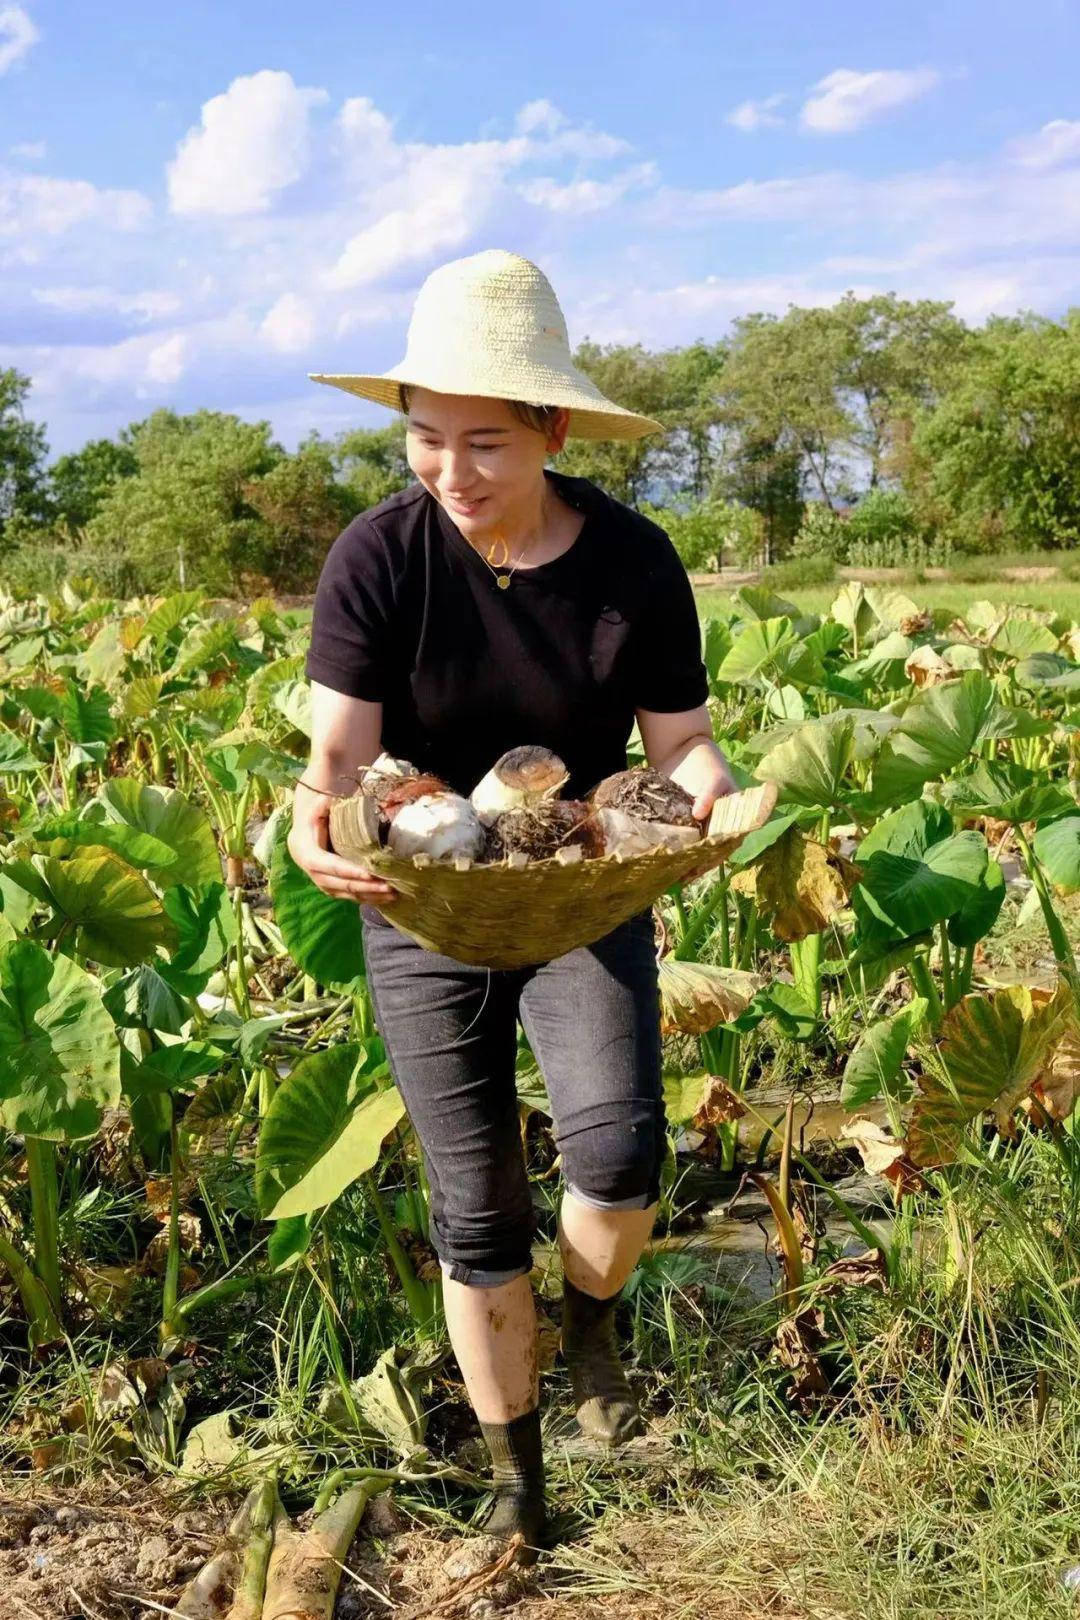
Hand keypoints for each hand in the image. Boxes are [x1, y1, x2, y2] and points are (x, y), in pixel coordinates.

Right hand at [288, 789, 397, 905]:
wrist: (302, 842)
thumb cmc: (313, 824)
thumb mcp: (314, 813)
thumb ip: (319, 806)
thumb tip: (327, 799)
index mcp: (310, 858)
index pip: (333, 867)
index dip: (351, 871)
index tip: (371, 873)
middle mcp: (317, 877)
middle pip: (345, 885)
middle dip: (368, 887)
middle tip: (390, 886)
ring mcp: (326, 886)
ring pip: (351, 894)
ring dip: (372, 896)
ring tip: (394, 893)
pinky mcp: (335, 891)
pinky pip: (353, 897)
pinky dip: (370, 899)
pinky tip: (388, 898)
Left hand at [676, 755, 738, 884]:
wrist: (683, 748)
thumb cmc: (708, 764)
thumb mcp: (714, 778)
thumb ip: (710, 795)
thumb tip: (699, 814)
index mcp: (733, 820)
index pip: (726, 846)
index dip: (713, 860)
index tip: (699, 869)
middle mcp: (717, 826)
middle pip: (709, 852)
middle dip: (696, 866)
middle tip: (681, 877)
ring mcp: (700, 826)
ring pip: (695, 850)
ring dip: (684, 863)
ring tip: (670, 875)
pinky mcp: (682, 822)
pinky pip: (680, 840)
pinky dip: (673, 850)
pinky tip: (661, 860)